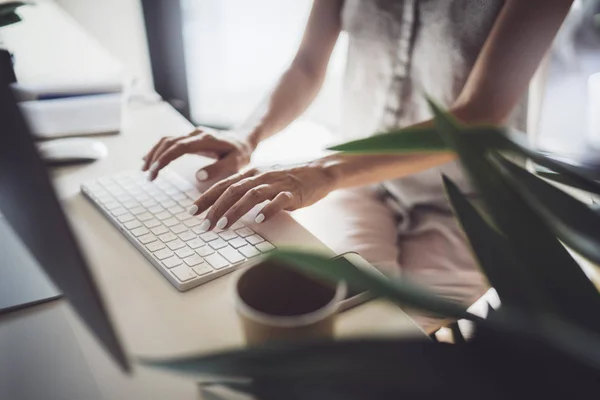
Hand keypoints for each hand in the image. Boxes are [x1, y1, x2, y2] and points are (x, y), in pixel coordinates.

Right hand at [142, 128, 254, 181]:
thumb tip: (198, 176)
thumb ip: (218, 169)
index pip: (179, 146)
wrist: (243, 140)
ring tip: (145, 170)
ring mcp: (192, 135)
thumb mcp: (235, 163)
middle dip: (156, 158)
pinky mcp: (190, 138)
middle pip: (169, 142)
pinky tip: (149, 160)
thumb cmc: (240, 154)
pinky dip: (158, 150)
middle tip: (149, 176)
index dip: (165, 158)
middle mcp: (196, 134)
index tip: (154, 170)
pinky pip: (170, 141)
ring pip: (167, 140)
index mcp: (206, 140)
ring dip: (154, 153)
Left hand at [188, 161, 336, 230]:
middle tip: (204, 225)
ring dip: (235, 210)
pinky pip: (279, 200)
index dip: (206, 198)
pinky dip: (268, 209)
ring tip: (223, 225)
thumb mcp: (263, 181)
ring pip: (251, 195)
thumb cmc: (289, 179)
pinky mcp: (293, 192)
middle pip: (233, 190)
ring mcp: (277, 183)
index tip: (192, 212)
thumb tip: (224, 205)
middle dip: (215, 208)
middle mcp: (261, 176)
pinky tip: (260, 219)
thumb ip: (246, 190)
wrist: (319, 171)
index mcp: (251, 173)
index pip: (223, 185)